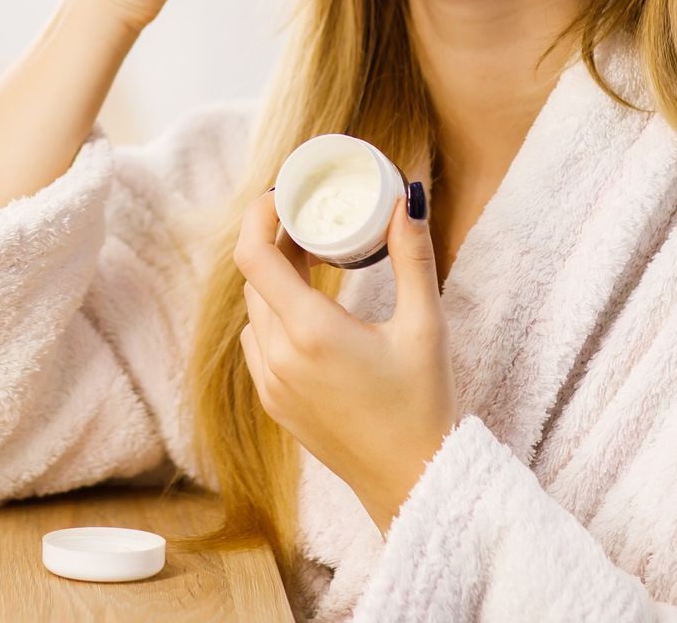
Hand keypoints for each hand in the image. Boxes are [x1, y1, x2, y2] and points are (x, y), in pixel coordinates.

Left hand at [234, 181, 460, 536]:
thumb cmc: (423, 404)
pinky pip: (258, 342)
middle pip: (255, 278)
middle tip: (313, 224)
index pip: (253, 255)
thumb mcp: (423, 325)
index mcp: (310, 332)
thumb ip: (412, 256)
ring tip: (315, 264)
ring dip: (275, 281)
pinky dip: (275, 316)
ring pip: (255, 310)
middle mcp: (278, 357)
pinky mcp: (273, 403)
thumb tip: (407, 197)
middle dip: (277, 244)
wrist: (411, 480)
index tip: (283, 197)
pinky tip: (311, 313)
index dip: (258, 216)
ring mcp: (270, 383)